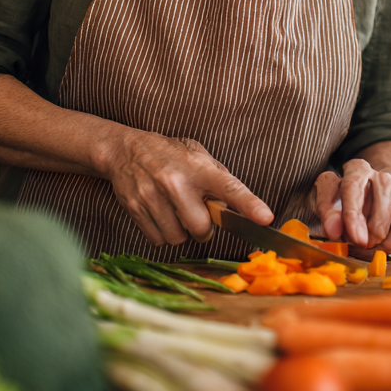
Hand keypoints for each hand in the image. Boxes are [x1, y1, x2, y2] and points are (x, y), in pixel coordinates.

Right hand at [105, 132, 272, 246]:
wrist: (125, 150)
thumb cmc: (169, 153)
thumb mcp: (197, 154)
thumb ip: (218, 177)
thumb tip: (238, 203)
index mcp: (198, 167)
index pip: (229, 187)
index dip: (249, 204)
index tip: (265, 218)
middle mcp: (175, 181)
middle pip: (200, 227)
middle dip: (203, 229)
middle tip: (199, 216)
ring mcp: (153, 196)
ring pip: (178, 238)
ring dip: (181, 233)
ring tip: (176, 213)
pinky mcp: (136, 208)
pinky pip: (158, 240)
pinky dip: (163, 235)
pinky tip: (161, 216)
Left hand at [314, 159, 390, 254]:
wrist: (366, 195)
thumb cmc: (343, 198)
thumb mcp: (326, 198)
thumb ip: (326, 211)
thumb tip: (334, 230)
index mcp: (358, 169)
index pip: (354, 188)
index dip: (353, 217)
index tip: (354, 238)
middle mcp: (384, 178)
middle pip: (382, 214)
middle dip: (369, 239)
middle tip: (356, 245)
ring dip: (387, 245)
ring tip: (371, 249)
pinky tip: (386, 247)